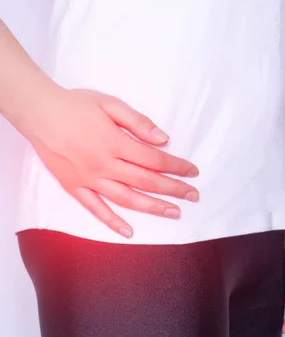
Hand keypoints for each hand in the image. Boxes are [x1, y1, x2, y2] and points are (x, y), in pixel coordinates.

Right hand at [19, 87, 199, 237]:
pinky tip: (129, 232)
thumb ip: (138, 122)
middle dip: (173, 189)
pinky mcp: (75, 187)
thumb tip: (164, 140)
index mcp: (115, 143)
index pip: (154, 160)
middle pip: (146, 182)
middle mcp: (105, 165)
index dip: (177, 166)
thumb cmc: (76, 105)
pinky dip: (112, 222)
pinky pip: (96, 209)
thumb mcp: (110, 103)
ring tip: (174, 213)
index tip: (192, 172)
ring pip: (127, 199)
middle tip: (193, 195)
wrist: (39, 113)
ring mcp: (90, 179)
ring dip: (153, 208)